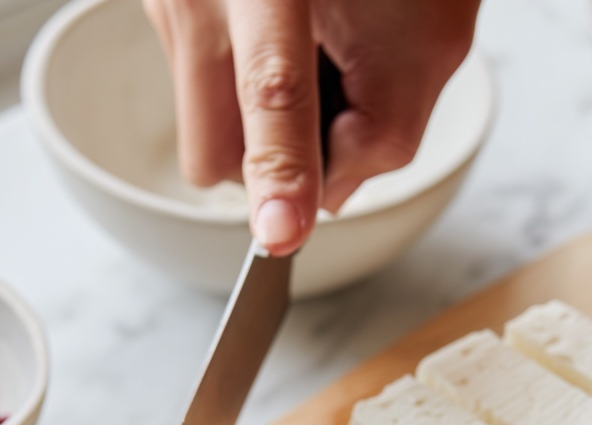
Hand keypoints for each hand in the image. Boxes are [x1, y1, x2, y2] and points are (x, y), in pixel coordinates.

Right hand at [143, 0, 479, 254]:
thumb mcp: (429, 37)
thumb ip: (386, 132)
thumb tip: (326, 199)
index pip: (273, 91)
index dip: (281, 173)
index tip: (280, 234)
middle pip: (212, 150)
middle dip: (267, 166)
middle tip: (325, 116)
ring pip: (201, 126)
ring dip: (256, 124)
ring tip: (307, 57)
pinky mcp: (162, 3)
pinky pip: (197, 84)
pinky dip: (240, 84)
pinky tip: (281, 39)